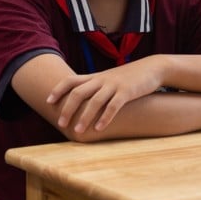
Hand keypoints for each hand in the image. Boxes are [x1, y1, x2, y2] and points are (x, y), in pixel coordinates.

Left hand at [47, 57, 164, 132]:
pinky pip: (113, 106)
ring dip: (85, 117)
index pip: (71, 80)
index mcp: (95, 77)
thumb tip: (81, 100)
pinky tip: (99, 128)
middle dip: (68, 109)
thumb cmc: (128, 77)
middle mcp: (101, 80)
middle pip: (79, 92)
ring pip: (95, 101)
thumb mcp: (109, 79)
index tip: (48, 102)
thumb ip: (96, 87)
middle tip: (61, 124)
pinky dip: (105, 117)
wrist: (152, 68)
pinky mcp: (127, 92)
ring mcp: (114, 85)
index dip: (58, 90)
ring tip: (78, 131)